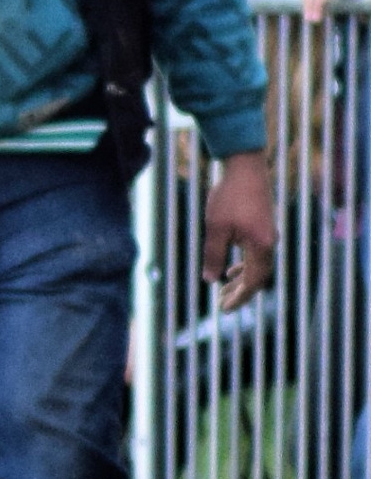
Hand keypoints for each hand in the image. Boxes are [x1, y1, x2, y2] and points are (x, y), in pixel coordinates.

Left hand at [203, 150, 276, 307]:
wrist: (246, 169)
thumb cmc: (229, 197)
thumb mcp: (216, 228)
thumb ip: (214, 255)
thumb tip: (210, 280)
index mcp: (260, 246)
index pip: (253, 281)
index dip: (240, 297)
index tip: (225, 308)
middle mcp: (269, 243)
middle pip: (258, 277)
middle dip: (240, 292)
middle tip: (222, 304)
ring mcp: (268, 235)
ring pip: (257, 266)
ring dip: (241, 279)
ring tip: (224, 289)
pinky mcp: (263, 228)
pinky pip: (256, 255)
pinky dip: (244, 265)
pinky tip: (231, 268)